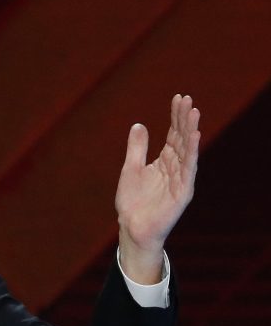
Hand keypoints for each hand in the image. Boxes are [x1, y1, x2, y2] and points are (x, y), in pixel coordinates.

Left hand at [115, 94, 199, 283]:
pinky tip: (194, 137)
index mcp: (165, 161)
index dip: (175, 117)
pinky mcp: (182, 192)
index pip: (173, 134)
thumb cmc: (132, 201)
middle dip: (184, 119)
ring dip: (191, 131)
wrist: (132, 228)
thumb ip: (137, 148)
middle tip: (187, 99)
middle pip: (182, 138)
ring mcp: (181, 179)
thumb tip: (139, 124)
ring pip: (188, 150)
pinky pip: (188, 169)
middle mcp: (176, 167)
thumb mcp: (131, 169)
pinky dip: (192, 153)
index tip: (178, 98)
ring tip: (193, 112)